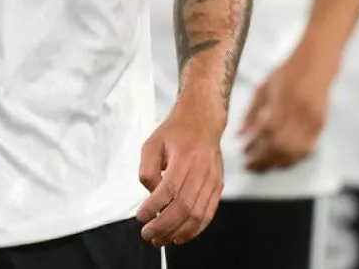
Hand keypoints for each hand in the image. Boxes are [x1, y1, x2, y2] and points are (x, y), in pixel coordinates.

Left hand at [136, 101, 225, 246]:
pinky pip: (208, 214)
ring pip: (197, 214)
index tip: (140, 216)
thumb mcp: (152, 144)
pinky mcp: (218, 186)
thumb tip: (151, 196)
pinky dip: (194, 229)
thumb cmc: (175, 132)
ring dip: (177, 232)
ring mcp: (213, 179)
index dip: (153, 207)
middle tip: (147, 234)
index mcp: (184, 156)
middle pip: (184, 206)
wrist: (203, 120)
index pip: (169, 189)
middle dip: (163, 226)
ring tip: (160, 239)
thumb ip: (147, 170)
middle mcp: (201, 169)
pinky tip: (180, 236)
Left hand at [240, 47, 335, 171]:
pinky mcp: (320, 126)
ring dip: (276, 162)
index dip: (255, 145)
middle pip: (281, 145)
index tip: (243, 153)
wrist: (316, 65)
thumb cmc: (286, 74)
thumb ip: (251, 113)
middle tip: (249, 165)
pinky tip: (279, 161)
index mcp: (284, 99)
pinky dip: (291, 159)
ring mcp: (313, 120)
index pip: (268, 130)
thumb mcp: (263, 88)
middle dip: (263, 159)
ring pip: (295, 152)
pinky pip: (306, 150)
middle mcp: (300, 112)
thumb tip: (239, 137)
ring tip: (262, 165)